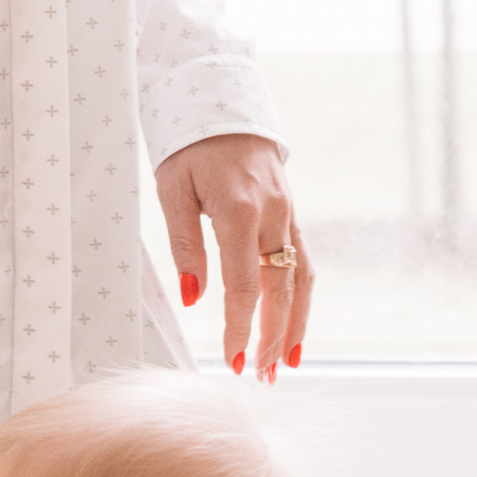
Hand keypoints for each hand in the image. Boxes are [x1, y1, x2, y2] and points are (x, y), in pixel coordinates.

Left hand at [157, 134, 311, 381]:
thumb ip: (185, 245)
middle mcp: (273, 214)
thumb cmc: (188, 146)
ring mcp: (288, 213)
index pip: (243, 284)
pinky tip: (295, 325)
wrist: (221, 101)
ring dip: (295, 324)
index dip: (238, 327)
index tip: (231, 361)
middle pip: (279, 289)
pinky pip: (304, 261)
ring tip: (286, 364)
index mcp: (239, 210)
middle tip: (263, 376)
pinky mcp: (292, 212)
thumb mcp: (173, 190)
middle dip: (272, 337)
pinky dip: (302, 297)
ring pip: (300, 279)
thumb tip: (192, 298)